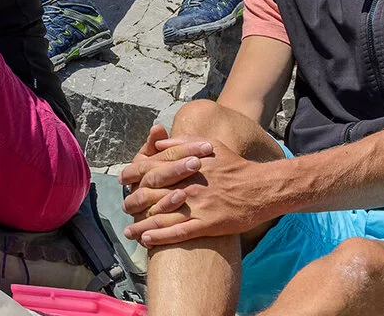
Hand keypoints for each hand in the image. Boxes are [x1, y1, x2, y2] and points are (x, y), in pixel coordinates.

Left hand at [120, 134, 274, 245]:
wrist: (262, 187)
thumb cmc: (235, 165)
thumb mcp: (209, 145)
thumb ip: (181, 142)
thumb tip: (156, 142)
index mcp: (185, 165)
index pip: (150, 169)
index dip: (132, 176)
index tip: (121, 181)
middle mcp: (187, 185)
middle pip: (150, 195)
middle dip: (133, 203)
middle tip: (123, 210)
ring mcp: (196, 206)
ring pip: (160, 218)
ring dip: (141, 226)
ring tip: (129, 232)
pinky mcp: (207, 224)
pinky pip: (178, 233)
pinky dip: (160, 238)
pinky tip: (147, 241)